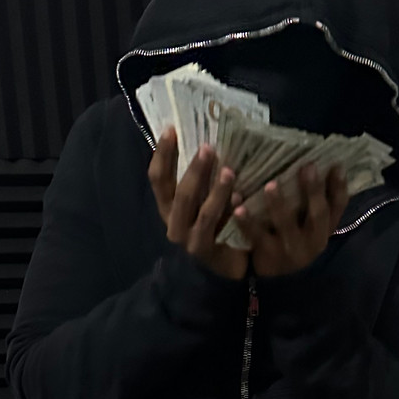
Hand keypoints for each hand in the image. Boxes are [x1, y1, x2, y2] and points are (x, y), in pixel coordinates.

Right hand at [148, 126, 248, 279]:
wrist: (219, 270)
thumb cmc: (213, 228)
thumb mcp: (204, 201)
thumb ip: (202, 181)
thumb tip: (210, 144)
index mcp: (168, 207)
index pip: (158, 178)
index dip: (162, 154)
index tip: (171, 129)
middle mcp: (173, 222)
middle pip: (179, 192)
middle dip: (194, 169)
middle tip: (208, 148)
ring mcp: (187, 238)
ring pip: (200, 210)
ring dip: (215, 189)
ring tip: (229, 171)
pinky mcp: (204, 250)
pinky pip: (217, 227)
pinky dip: (227, 210)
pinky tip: (240, 198)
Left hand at [233, 163, 349, 276]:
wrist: (279, 282)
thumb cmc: (296, 242)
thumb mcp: (312, 228)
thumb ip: (318, 204)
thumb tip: (327, 166)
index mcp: (325, 229)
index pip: (339, 206)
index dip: (340, 186)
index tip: (337, 165)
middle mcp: (313, 240)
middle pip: (318, 214)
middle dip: (314, 190)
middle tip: (307, 166)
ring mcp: (291, 248)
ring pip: (287, 225)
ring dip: (278, 204)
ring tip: (271, 185)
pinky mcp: (269, 255)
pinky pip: (257, 236)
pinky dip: (247, 222)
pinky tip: (238, 208)